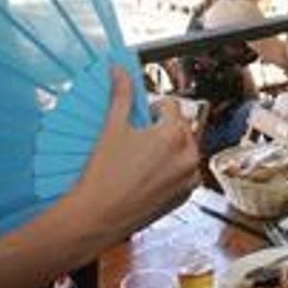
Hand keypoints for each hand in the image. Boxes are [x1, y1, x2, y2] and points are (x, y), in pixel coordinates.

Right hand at [61, 67, 200, 240]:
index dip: (150, 108)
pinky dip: (170, 169)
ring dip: (168, 148)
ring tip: (140, 158)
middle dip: (161, 128)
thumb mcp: (112, 128)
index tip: (137, 117)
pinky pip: (183, 173)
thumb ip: (121, 94)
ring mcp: (189, 178)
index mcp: (175, 134)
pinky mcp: (185, 196)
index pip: (169, 105)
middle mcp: (189, 155)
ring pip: (184, 150)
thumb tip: (119, 70)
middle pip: (180, 127)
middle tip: (136, 138)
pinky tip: (145, 175)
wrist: (97, 217)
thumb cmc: (103, 175)